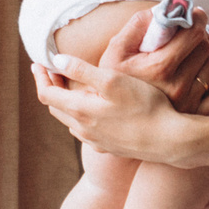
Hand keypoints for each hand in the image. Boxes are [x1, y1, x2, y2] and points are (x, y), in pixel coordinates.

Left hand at [35, 11, 208, 160]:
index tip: (38, 62)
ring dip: (67, 102)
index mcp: (80, 111)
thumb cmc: (145, 106)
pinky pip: (87, 130)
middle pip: (56, 107)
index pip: (47, 93)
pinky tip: (94, 108)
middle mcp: (83, 130)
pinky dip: (82, 115)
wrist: (170, 141)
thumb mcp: (113, 80)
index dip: (40, 76)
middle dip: (52, 87)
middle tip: (52, 70)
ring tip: (72, 86)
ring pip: (71, 120)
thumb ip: (82, 70)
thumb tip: (57, 61)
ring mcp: (96, 141)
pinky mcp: (109, 147)